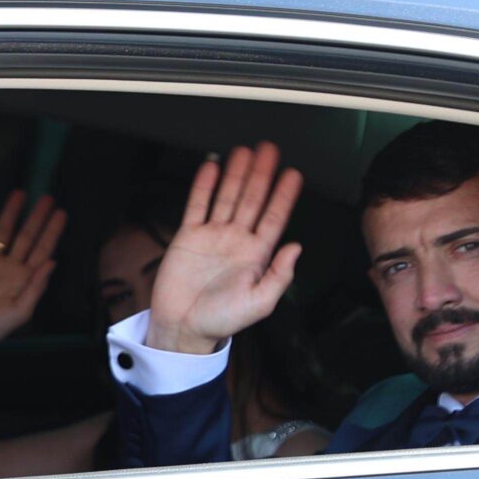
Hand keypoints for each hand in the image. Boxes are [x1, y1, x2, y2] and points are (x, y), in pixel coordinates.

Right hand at [0, 191, 63, 362]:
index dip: (53, 232)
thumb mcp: (22, 311)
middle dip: (37, 217)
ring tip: (20, 193)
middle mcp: (11, 267)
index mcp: (26, 278)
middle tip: (47, 198)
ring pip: (3, 233)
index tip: (62, 213)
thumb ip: (37, 286)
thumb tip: (52, 262)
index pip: (43, 249)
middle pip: (27, 236)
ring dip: (11, 213)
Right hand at [146, 142, 302, 354]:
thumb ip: (280, 276)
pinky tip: (212, 168)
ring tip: (244, 152)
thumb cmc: (220, 321)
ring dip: (236, 174)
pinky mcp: (188, 237)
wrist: (182, 328)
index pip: (274, 217)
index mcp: (256, 255)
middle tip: (269, 151)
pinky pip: (197, 205)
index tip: (293, 175)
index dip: (284, 195)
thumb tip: (296, 248)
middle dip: (261, 175)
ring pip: (227, 197)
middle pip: (252, 200)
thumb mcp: (259, 304)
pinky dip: (204, 186)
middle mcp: (236, 241)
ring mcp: (212, 236)